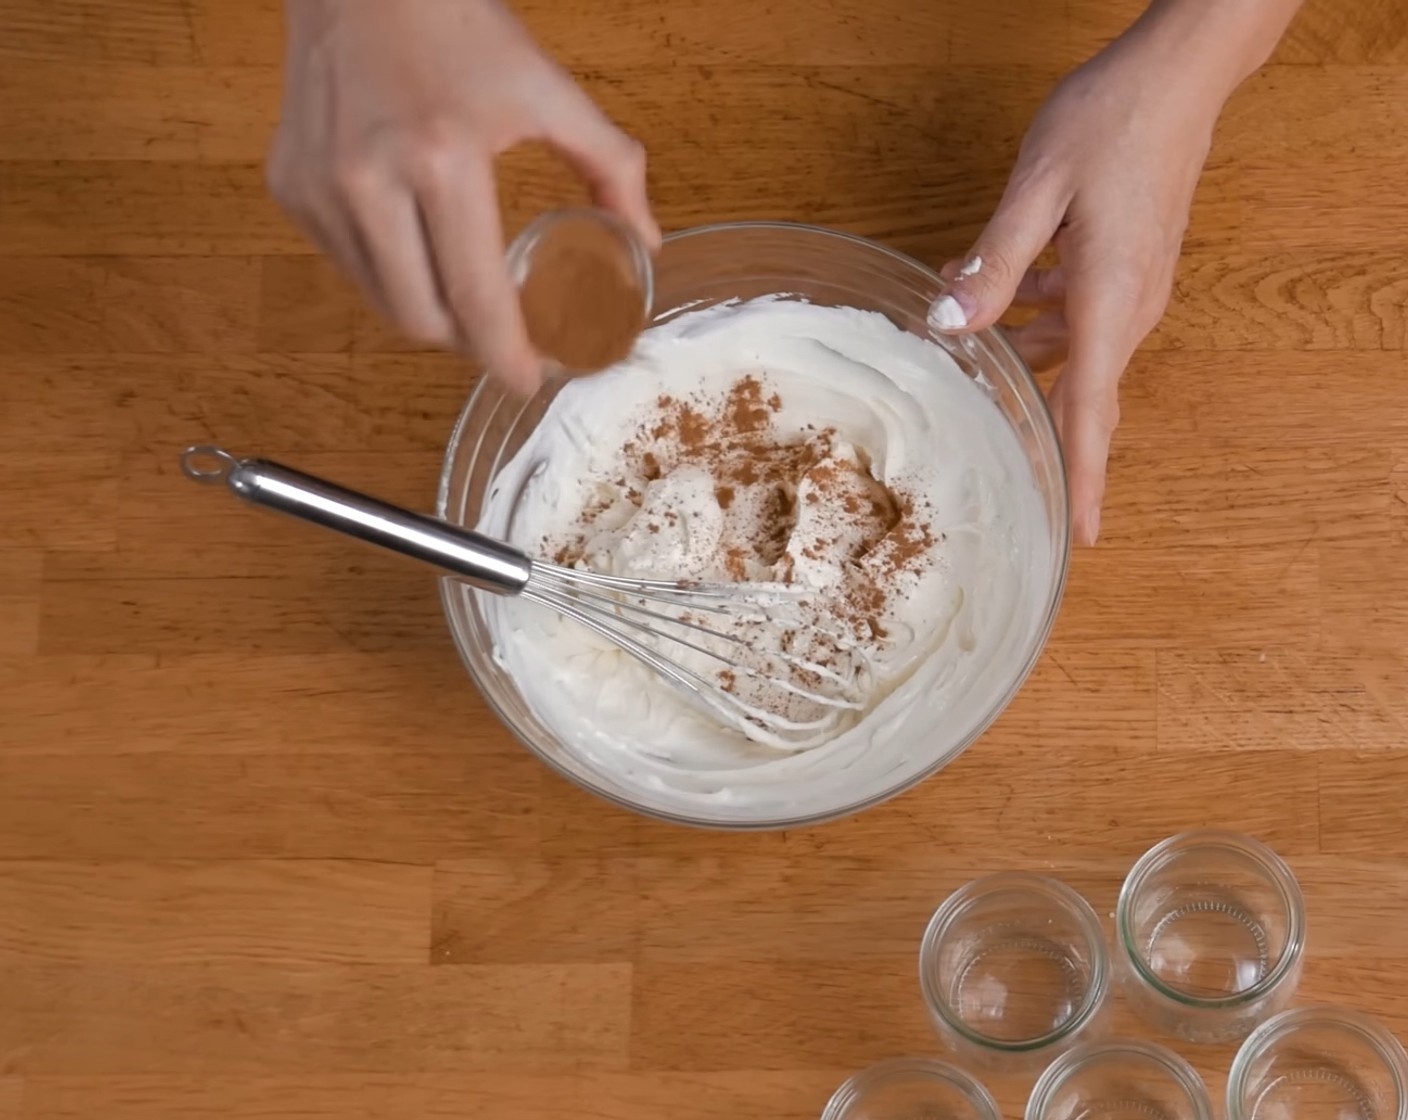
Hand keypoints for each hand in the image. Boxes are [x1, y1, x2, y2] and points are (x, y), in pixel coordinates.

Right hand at [267, 0, 658, 393]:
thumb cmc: (457, 20)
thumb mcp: (547, 89)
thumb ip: (610, 167)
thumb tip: (646, 240)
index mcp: (442, 160)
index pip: (475, 296)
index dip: (505, 354)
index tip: (529, 383)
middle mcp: (370, 181)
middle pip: (422, 319)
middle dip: (468, 344)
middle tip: (502, 337)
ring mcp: (321, 186)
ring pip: (381, 302)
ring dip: (428, 315)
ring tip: (464, 300)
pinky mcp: (291, 184)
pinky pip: (348, 265)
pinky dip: (387, 276)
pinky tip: (416, 251)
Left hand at [928, 25, 1227, 545]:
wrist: (1176, 73)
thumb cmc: (1112, 121)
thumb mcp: (1037, 190)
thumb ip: (995, 262)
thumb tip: (953, 322)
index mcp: (1111, 302)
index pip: (1093, 411)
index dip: (1083, 477)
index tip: (1080, 534)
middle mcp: (1128, 307)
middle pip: (1081, 393)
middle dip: (1036, 424)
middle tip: (991, 459)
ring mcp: (1132, 287)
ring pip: (1070, 349)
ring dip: (1018, 350)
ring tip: (957, 333)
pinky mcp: (1126, 264)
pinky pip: (1076, 312)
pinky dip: (1033, 311)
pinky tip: (990, 286)